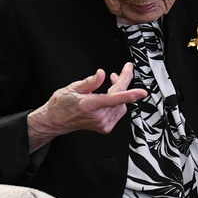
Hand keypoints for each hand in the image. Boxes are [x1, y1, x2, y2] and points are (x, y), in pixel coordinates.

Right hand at [30, 64, 145, 142]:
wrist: (55, 121)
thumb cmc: (61, 104)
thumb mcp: (72, 88)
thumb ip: (90, 82)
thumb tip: (101, 74)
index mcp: (89, 105)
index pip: (113, 99)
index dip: (130, 95)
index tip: (142, 92)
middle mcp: (98, 116)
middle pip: (119, 98)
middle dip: (123, 82)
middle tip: (125, 69)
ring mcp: (102, 124)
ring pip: (121, 104)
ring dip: (119, 91)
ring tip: (111, 82)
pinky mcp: (105, 127)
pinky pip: (118, 112)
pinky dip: (117, 102)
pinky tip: (109, 96)